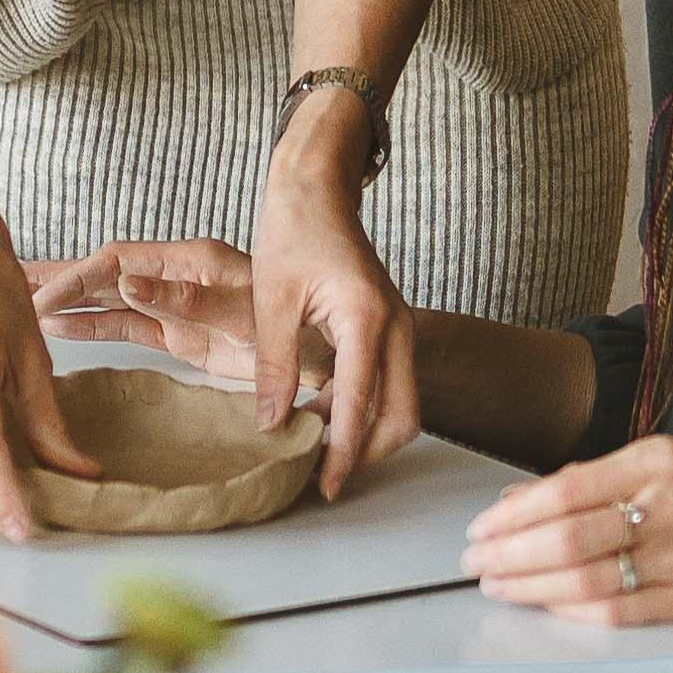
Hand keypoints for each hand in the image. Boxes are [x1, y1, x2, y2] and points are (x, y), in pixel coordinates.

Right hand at [26, 238, 326, 391]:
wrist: (332, 355)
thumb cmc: (294, 326)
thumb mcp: (241, 312)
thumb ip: (183, 299)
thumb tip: (124, 282)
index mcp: (189, 262)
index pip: (117, 262)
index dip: (77, 277)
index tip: (41, 297)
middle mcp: (175, 279)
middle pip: (103, 275)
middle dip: (58, 279)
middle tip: (7, 281)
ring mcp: (174, 308)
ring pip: (108, 302)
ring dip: (67, 304)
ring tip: (20, 304)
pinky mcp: (180, 336)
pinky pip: (126, 328)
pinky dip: (92, 329)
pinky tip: (59, 332)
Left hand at [246, 146, 416, 497]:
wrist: (316, 186)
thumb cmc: (292, 230)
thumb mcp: (271, 299)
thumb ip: (273, 365)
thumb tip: (271, 425)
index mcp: (366, 318)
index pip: (360, 404)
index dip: (343, 452)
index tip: (325, 486)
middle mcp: (396, 326)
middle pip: (402, 415)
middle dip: (368, 453)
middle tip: (325, 478)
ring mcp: (400, 326)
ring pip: (402, 402)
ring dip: (367, 432)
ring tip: (318, 451)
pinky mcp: (391, 326)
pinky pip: (390, 381)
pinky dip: (365, 407)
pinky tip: (322, 413)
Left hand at [465, 436, 672, 623]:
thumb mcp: (660, 458)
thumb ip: (592, 479)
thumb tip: (518, 500)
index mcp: (656, 461)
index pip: (565, 491)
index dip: (514, 515)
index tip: (481, 528)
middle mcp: (671, 506)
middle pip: (569, 538)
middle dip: (510, 553)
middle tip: (476, 562)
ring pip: (590, 578)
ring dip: (532, 587)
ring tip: (500, 586)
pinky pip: (624, 610)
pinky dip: (577, 610)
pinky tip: (548, 606)